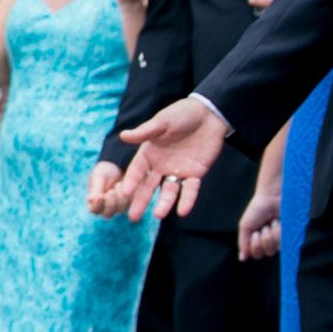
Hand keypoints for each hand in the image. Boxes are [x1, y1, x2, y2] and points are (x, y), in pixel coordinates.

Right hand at [85, 161, 124, 217]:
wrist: (118, 166)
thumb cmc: (104, 171)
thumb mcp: (99, 176)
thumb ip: (95, 188)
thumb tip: (90, 200)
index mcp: (94, 201)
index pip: (94, 210)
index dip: (97, 205)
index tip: (101, 196)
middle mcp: (105, 207)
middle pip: (107, 214)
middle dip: (110, 203)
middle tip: (111, 191)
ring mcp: (117, 207)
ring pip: (119, 210)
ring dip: (119, 198)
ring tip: (118, 184)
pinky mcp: (128, 203)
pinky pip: (129, 204)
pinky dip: (127, 195)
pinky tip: (123, 184)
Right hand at [115, 96, 229, 220]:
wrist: (209, 114)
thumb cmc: (181, 114)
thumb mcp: (162, 122)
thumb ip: (144, 132)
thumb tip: (123, 136)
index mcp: (149, 152)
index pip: (137, 170)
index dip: (131, 181)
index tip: (124, 193)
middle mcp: (161, 165)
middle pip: (149, 186)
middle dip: (141, 201)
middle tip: (133, 217)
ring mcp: (177, 171)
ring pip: (169, 191)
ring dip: (164, 203)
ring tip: (158, 215)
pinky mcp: (195, 174)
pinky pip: (190, 189)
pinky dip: (187, 200)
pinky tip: (182, 211)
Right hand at [237, 189, 280, 260]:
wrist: (271, 198)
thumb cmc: (257, 210)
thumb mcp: (245, 226)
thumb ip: (243, 243)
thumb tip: (242, 259)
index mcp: (256, 241)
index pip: (256, 255)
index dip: (255, 245)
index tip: (254, 232)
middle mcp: (268, 242)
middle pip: (266, 253)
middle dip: (263, 238)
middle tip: (263, 226)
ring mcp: (278, 240)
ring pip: (275, 248)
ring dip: (270, 234)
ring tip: (270, 222)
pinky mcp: (288, 236)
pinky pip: (283, 242)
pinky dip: (278, 232)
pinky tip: (278, 223)